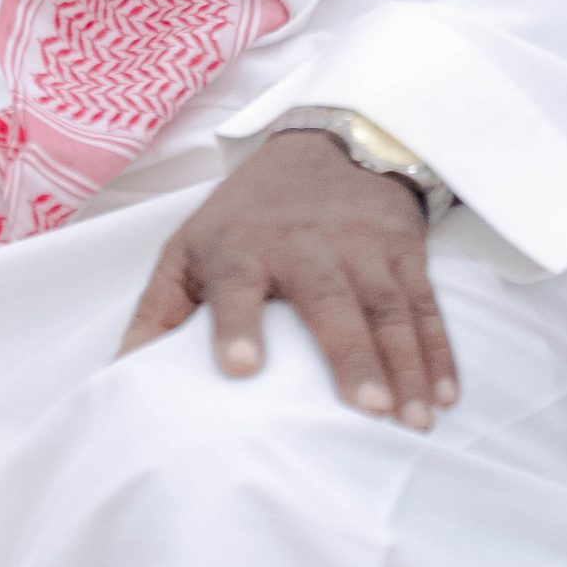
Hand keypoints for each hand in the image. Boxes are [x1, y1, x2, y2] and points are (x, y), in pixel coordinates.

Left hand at [118, 130, 458, 428]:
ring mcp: (359, 246)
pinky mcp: (402, 249)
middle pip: (328, 301)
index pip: (235, 284)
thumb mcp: (189, 248)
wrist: (323, 147)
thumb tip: (120, 378)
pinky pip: (425, 304)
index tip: (240, 367)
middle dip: (349, 354)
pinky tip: (445, 396)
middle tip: (367, 409)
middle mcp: (302, 243)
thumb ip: (158, 312)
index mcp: (239, 247)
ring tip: (416, 420)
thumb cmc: (244, 218)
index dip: (236, 324)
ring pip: (387, 309)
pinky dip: (439, 350)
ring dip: (406, 364)